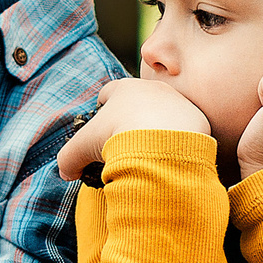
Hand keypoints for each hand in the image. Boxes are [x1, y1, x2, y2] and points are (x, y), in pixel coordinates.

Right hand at [55, 77, 211, 180]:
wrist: (161, 144)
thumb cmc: (117, 139)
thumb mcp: (81, 150)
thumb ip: (69, 159)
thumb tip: (66, 173)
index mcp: (124, 89)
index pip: (109, 92)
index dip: (103, 108)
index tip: (102, 124)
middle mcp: (152, 89)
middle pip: (140, 101)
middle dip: (133, 117)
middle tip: (127, 141)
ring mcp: (177, 101)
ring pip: (165, 112)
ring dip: (158, 127)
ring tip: (152, 151)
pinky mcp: (196, 118)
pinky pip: (185, 129)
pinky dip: (178, 140)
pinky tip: (171, 156)